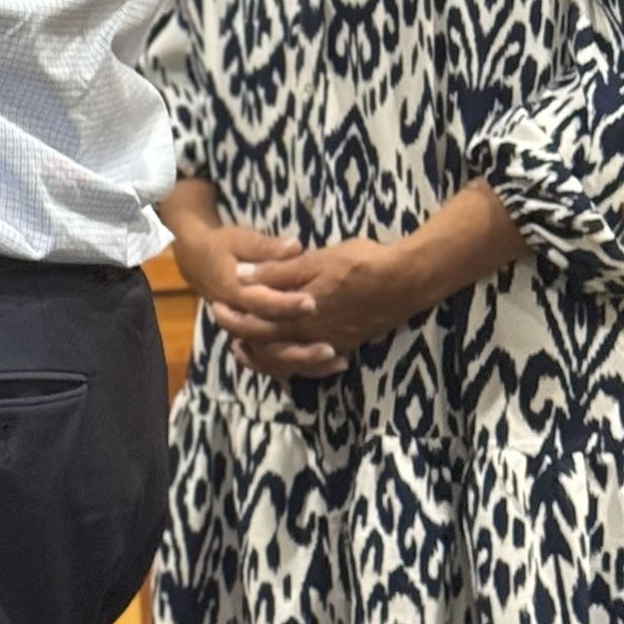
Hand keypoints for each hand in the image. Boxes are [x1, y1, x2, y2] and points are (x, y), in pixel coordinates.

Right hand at [170, 217, 346, 377]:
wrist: (197, 260)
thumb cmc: (222, 247)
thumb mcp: (240, 240)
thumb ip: (267, 248)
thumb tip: (294, 247)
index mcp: (234, 293)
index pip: (262, 304)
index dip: (287, 305)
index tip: (313, 303)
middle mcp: (239, 319)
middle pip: (269, 342)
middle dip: (300, 347)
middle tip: (330, 347)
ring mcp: (246, 332)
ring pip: (273, 358)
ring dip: (303, 362)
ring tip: (336, 359)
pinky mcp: (254, 337)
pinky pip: (275, 362)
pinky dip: (300, 366)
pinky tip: (330, 363)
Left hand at [229, 236, 420, 355]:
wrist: (407, 281)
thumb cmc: (360, 264)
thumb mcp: (315, 260)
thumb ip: (277, 272)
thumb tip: (241, 276)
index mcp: (300, 315)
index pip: (256, 325)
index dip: (233, 318)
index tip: (216, 307)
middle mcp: (312, 336)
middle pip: (267, 345)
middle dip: (242, 336)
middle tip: (224, 323)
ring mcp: (331, 342)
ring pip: (288, 359)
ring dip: (265, 354)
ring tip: (247, 347)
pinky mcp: (346, 343)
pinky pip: (312, 362)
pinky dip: (295, 361)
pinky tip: (291, 355)